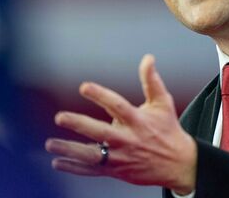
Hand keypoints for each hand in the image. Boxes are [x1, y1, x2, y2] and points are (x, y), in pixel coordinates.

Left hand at [45, 54, 196, 193]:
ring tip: (50, 144)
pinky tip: (57, 162)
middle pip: (100, 132)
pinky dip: (74, 168)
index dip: (100, 95)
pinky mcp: (117, 171)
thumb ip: (152, 81)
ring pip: (92, 155)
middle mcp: (128, 139)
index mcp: (138, 120)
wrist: (178, 164)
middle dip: (79, 125)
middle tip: (60, 117)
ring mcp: (121, 157)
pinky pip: (92, 171)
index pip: (117, 106)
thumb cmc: (168, 129)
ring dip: (70, 150)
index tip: (84, 87)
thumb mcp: (163, 103)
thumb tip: (148, 57)